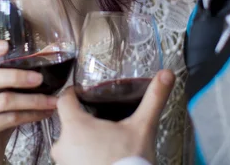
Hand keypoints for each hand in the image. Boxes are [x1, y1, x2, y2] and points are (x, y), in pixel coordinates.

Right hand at [0, 41, 57, 163]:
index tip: (6, 44)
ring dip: (33, 100)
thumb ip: (12, 79)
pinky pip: (10, 119)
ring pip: (5, 101)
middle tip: (40, 78)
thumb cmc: (0, 113)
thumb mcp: (2, 92)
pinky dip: (32, 116)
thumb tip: (46, 63)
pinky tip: (45, 113)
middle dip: (17, 76)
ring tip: (53, 101)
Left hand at [51, 70, 175, 164]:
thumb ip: (154, 99)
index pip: (64, 100)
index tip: (82, 92)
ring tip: (104, 145)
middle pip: (68, 123)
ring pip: (70, 145)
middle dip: (83, 122)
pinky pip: (73, 161)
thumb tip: (167, 74)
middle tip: (102, 123)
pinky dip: (83, 158)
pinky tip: (100, 159)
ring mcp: (63, 163)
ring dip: (82, 143)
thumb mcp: (143, 128)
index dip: (73, 93)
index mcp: (75, 126)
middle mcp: (62, 145)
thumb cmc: (130, 161)